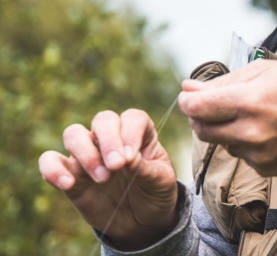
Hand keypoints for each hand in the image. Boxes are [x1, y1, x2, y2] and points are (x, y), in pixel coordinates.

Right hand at [38, 109, 177, 249]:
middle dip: (108, 140)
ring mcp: (89, 154)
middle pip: (103, 120)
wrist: (141, 221)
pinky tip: (67, 183)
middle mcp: (112, 138)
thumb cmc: (155, 193)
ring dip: (85, 153)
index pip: (132, 118)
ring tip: (102, 178)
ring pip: (73, 134)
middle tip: (116, 166)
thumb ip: (147, 169)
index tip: (132, 157)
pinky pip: (50, 161)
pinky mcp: (70, 175)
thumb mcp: (162, 182)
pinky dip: (52, 169)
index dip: (131, 132)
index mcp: (140, 133)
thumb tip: (127, 158)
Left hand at [178, 60, 276, 175]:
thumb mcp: (263, 71)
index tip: (191, 96)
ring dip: (226, 129)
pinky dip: (245, 143)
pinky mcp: (266, 169)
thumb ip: (222, 82)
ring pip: (221, 143)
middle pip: (202, 130)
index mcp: (249, 102)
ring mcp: (259, 154)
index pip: (196, 108)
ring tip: (253, 115)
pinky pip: (241, 155)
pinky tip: (266, 130)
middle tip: (216, 104)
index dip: (188, 101)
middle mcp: (251, 132)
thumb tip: (187, 88)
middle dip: (202, 116)